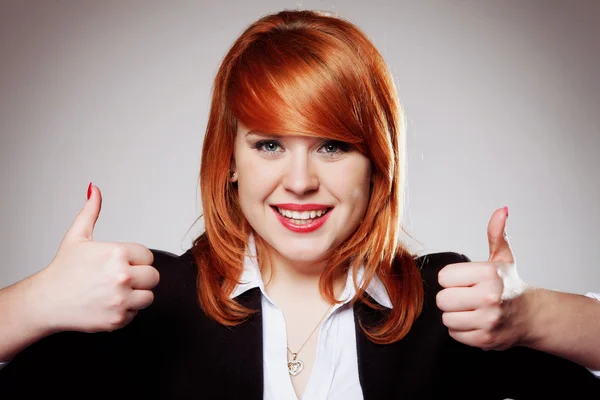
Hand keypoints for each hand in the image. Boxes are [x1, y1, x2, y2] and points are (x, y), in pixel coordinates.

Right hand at [30, 184, 158, 332]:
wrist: (46, 302)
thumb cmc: (62, 270)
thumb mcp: (77, 237)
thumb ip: (91, 211)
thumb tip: (94, 189)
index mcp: (116, 253)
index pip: (148, 256)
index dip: (135, 259)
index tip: (120, 263)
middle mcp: (121, 276)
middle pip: (153, 276)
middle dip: (139, 277)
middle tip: (119, 278)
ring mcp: (121, 299)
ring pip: (149, 296)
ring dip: (136, 295)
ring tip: (115, 291)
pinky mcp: (118, 319)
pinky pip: (136, 313)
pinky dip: (126, 311)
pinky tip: (108, 304)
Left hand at [436, 207, 529, 349]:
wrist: (533, 316)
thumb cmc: (510, 285)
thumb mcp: (502, 257)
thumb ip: (496, 233)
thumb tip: (501, 211)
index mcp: (488, 274)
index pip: (444, 277)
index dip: (451, 279)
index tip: (464, 281)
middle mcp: (489, 297)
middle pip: (442, 300)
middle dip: (451, 298)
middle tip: (467, 297)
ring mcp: (488, 320)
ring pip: (447, 318)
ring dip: (455, 315)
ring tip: (471, 310)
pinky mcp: (486, 339)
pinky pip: (455, 334)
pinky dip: (462, 330)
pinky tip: (475, 322)